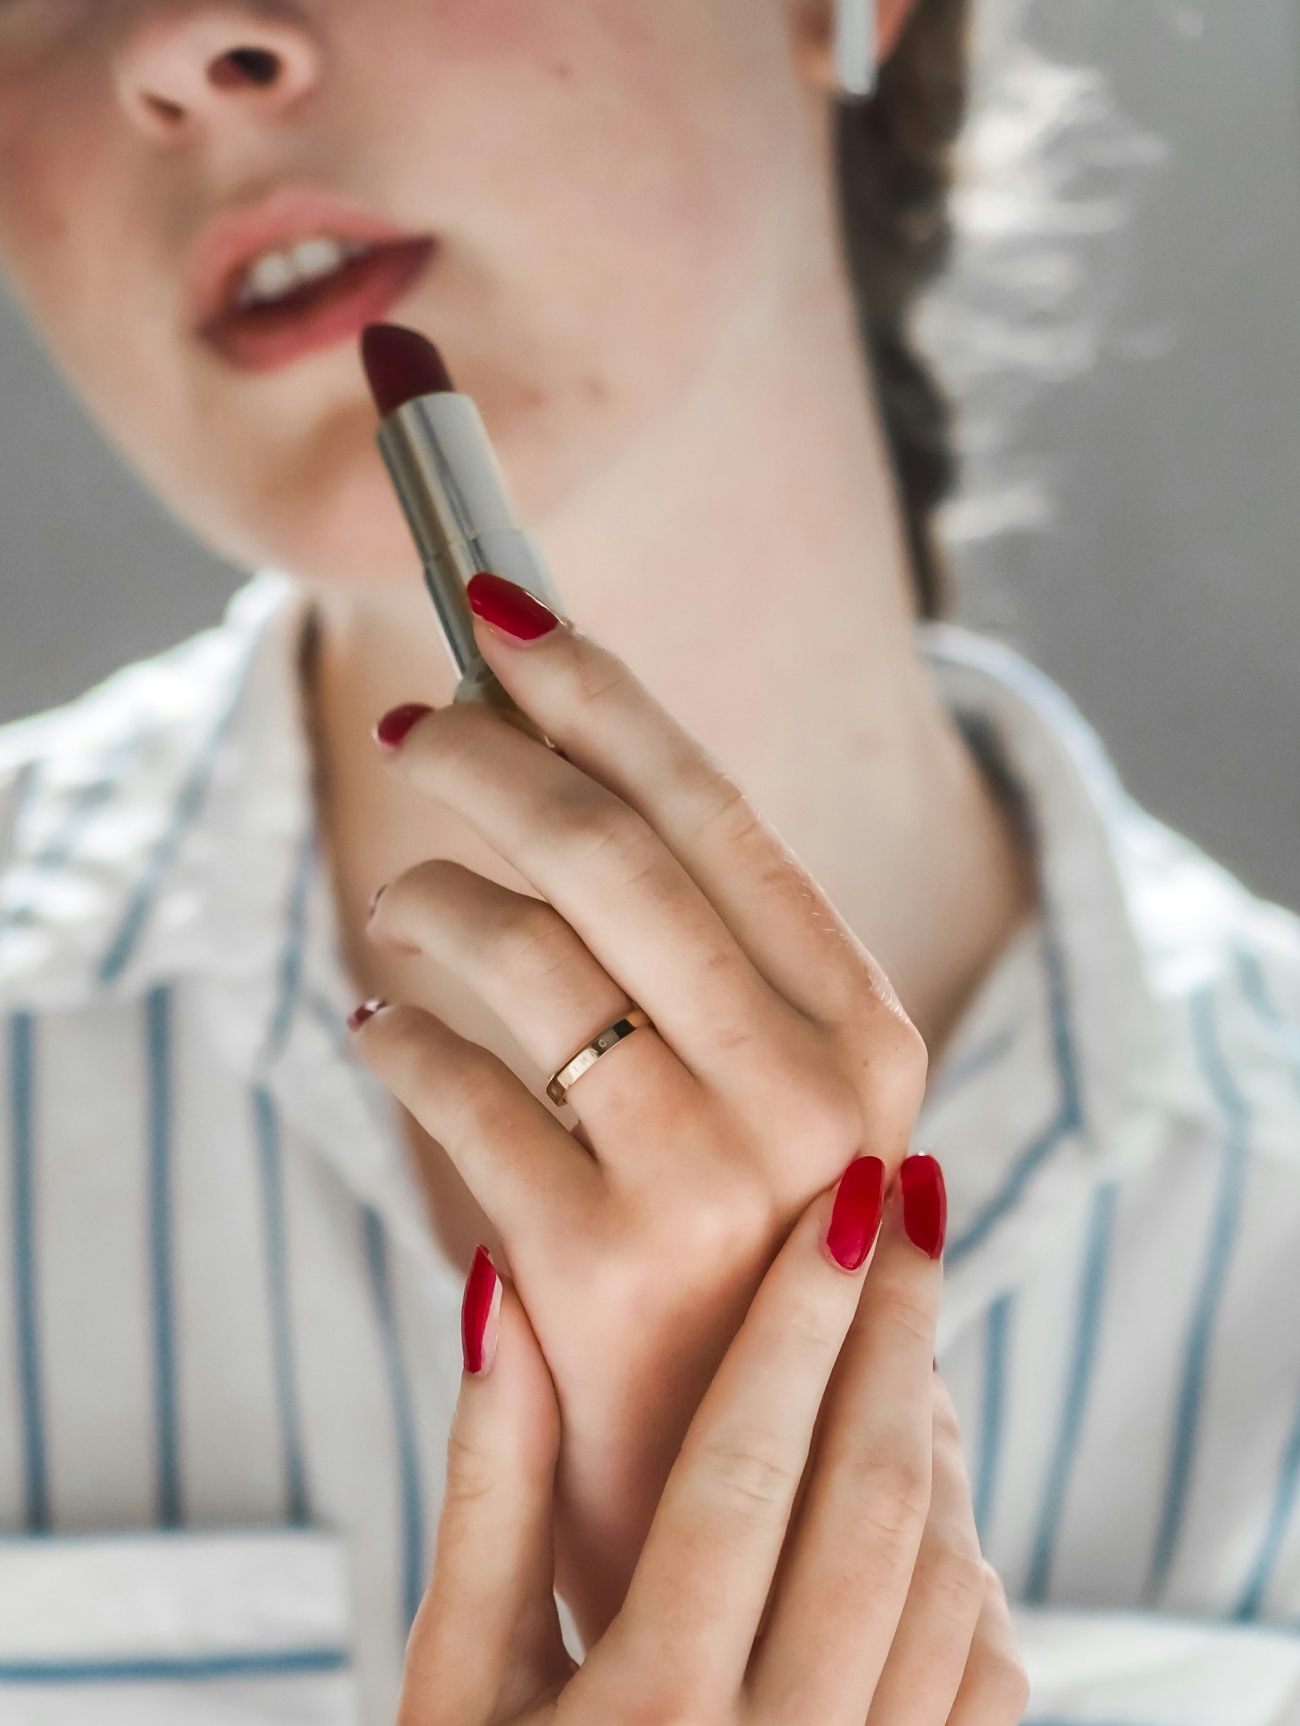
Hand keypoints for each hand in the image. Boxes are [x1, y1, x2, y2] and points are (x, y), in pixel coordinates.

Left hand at [351, 577, 928, 1631]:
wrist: (744, 1475)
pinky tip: (381, 1027)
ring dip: (431, 899)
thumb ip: (691, 946)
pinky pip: (450, 1087)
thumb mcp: (765, 1091)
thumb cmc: (739, 1246)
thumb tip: (545, 745)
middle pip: (610, 857)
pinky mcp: (598, 1265)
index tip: (508, 615)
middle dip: (493, 761)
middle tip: (423, 728)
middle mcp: (816, 1095)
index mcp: (868, 1029)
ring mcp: (714, 1184)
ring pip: (520, 957)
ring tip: (402, 906)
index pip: (719, 814)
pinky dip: (393, 1035)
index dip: (605, 699)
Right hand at [397, 1171, 1027, 1725]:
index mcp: (651, 1705)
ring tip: (907, 1329)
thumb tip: (505, 1294)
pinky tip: (930, 1493)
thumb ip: (488, 1486)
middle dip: (900, 1332)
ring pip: (945, 1573)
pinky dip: (966, 1559)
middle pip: (875, 1497)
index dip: (802, 1316)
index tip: (848, 1197)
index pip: (749, 1461)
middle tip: (915, 1206)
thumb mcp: (455, 1681)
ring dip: (938, 1433)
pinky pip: (983, 1674)